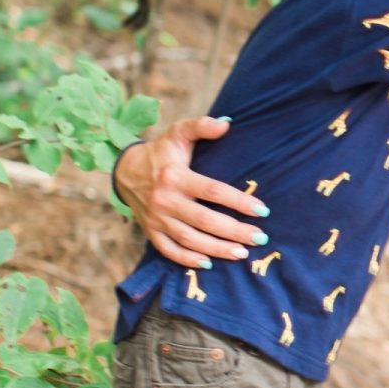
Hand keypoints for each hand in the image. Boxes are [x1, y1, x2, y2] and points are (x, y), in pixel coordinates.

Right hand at [115, 116, 268, 268]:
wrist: (126, 171)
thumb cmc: (161, 152)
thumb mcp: (178, 133)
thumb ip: (201, 126)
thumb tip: (227, 124)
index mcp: (175, 177)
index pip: (212, 191)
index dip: (238, 201)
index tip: (262, 210)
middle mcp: (165, 200)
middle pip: (204, 220)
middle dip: (234, 231)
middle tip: (260, 237)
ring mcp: (156, 219)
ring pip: (189, 239)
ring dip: (217, 248)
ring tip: (242, 252)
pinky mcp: (150, 232)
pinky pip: (169, 250)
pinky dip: (188, 259)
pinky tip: (209, 263)